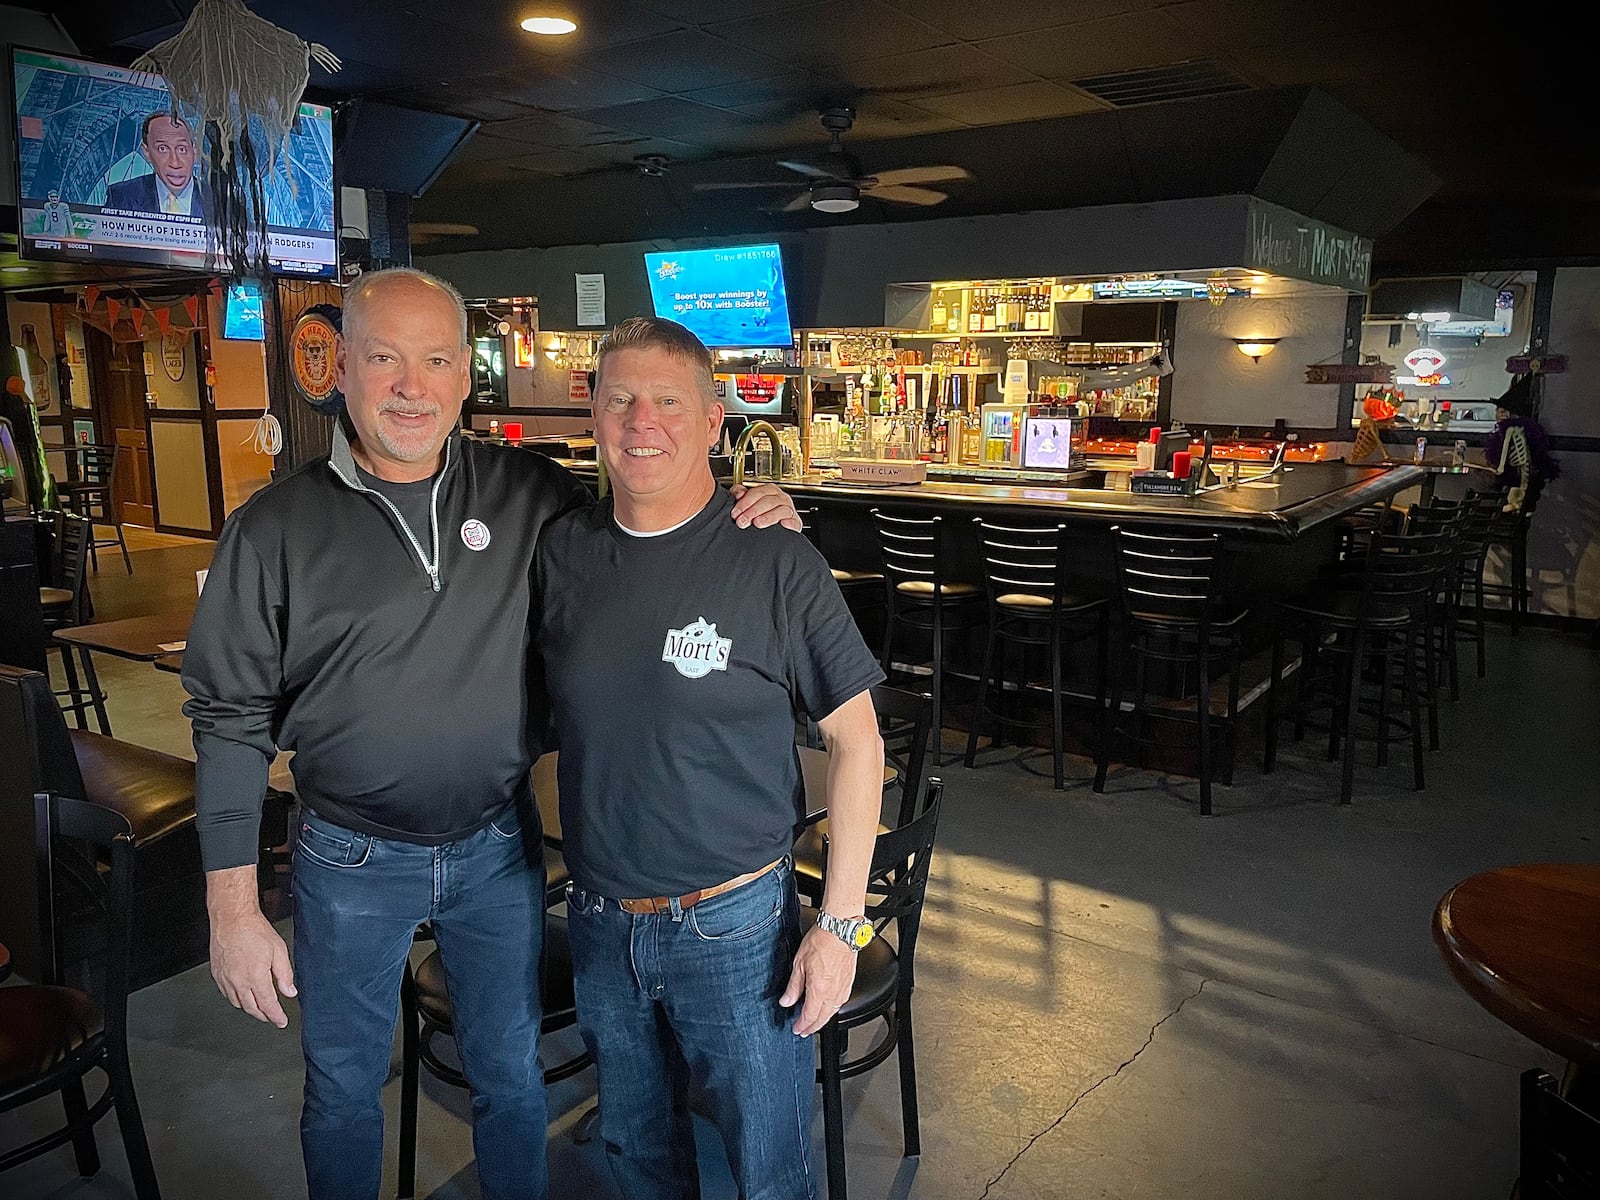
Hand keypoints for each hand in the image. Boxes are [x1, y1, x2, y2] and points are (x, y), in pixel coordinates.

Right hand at [210, 909, 296, 1027]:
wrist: (231, 919)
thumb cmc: (254, 930)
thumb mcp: (279, 950)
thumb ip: (285, 974)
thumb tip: (290, 991)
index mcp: (256, 977)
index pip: (267, 1005)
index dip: (276, 1016)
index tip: (281, 1021)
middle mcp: (238, 982)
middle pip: (251, 1008)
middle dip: (263, 1015)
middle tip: (272, 1017)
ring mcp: (225, 979)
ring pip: (238, 1003)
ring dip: (250, 1008)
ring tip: (260, 1008)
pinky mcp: (217, 974)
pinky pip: (227, 994)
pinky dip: (237, 999)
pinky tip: (243, 995)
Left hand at [729, 482, 801, 531]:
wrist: (774, 533)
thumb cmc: (761, 515)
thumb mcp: (748, 503)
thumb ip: (740, 494)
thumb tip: (738, 494)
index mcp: (769, 490)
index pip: (757, 492)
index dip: (745, 502)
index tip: (736, 512)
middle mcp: (780, 498)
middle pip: (768, 501)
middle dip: (753, 511)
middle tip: (742, 521)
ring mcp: (788, 510)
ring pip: (780, 509)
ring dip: (768, 516)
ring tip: (757, 523)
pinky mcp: (795, 522)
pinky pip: (793, 521)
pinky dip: (788, 523)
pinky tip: (782, 525)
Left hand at [781, 924, 857, 1036]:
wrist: (840, 930)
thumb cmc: (821, 941)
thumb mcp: (799, 964)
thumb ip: (794, 986)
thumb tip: (787, 1001)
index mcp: (819, 990)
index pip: (810, 1016)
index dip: (802, 1025)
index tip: (797, 1029)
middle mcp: (833, 992)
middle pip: (823, 1018)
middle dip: (812, 1027)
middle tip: (804, 1030)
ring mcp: (843, 988)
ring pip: (833, 1012)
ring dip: (823, 1019)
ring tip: (815, 1021)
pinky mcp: (849, 982)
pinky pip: (840, 1002)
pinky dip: (832, 1009)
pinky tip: (829, 1006)